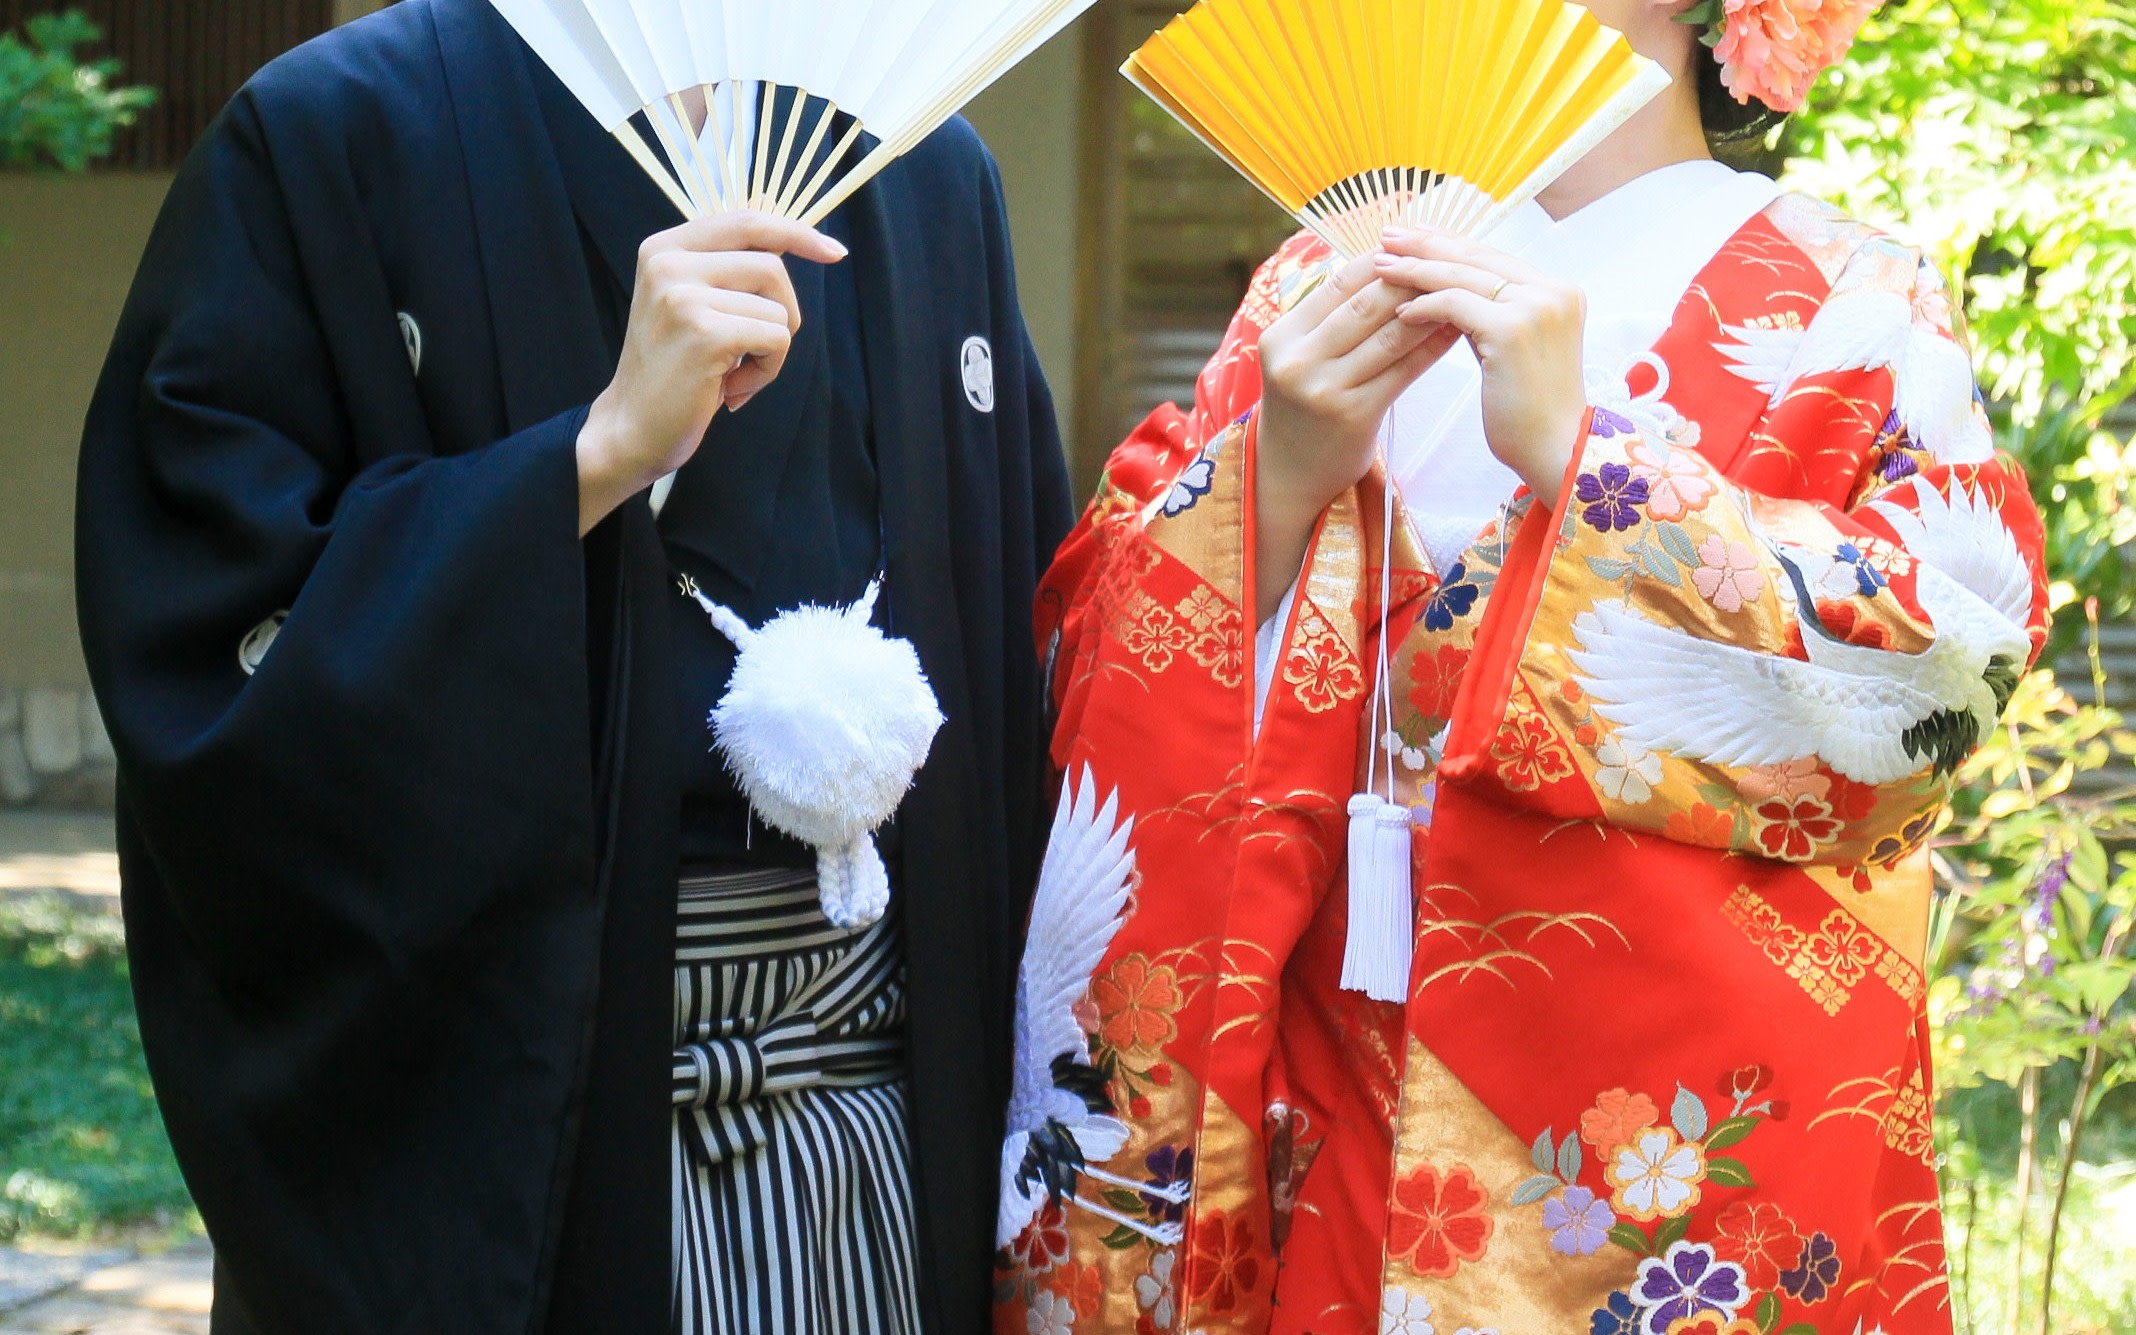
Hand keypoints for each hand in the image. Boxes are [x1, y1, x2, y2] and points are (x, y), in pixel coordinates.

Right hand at [574, 211, 847, 533]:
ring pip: (778, 310)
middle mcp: (668, 264)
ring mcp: (683, 296)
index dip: (797, 233)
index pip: (747, 220)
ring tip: (734, 374)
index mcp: (665, 248)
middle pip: (772, 266)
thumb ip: (729, 270)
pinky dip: (767, 371)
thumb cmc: (674, 370)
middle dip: (783, 313)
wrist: (632, 427)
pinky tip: (732, 389)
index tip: (833, 250)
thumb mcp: (693, 304)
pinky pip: (776, 340)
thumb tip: (797, 237)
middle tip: (755, 350)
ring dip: (771, 352)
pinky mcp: (704, 332)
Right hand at [1252, 251, 1460, 620]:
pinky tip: (1457, 331)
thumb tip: (1389, 262)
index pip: (1341, 281)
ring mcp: (1324, 389)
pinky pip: (1404, 369)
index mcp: (1282, 335)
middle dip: (1415, 279)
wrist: (1290, 476)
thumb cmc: (1306, 407)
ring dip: (1433, 309)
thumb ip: (1333, 317)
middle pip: (1367, 303)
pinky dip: (1433, 346)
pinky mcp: (1353, 415)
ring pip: (1390, 334)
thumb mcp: (1303, 357)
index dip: (1384, 259)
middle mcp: (1298, 360)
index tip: (1421, 246)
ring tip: (1464, 292)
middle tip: (1454, 262)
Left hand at [1377, 228, 1588, 507]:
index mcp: (1558, 291)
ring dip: (1416, 270)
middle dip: (1427, 245)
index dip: (1450, 244)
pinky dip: (1424, 306)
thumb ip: (1491, 315)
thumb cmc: (1530, 411)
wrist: (1557, 449)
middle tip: (1387, 237)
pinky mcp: (1512, 329)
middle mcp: (1552, 291)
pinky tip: (1399, 313)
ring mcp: (1535, 307)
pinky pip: (1455, 305)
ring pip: (1462, 276)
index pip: (1493, 256)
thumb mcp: (1514, 350)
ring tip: (1380, 268)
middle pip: (1476, 257)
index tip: (1415, 236)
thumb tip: (1448, 290)